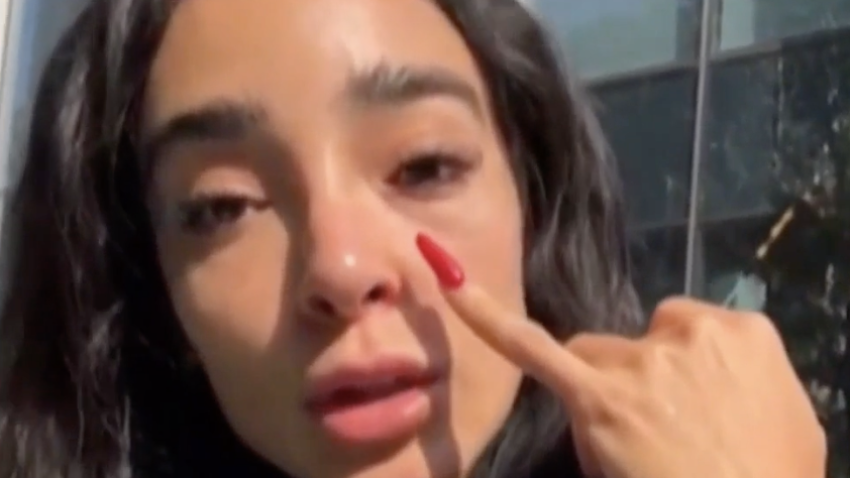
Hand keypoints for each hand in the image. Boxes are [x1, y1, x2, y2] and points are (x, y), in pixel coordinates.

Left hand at [415, 235, 826, 477]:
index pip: (680, 328)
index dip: (672, 370)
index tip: (681, 404)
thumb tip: (706, 379)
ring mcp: (640, 364)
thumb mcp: (789, 423)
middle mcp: (687, 336)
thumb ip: (740, 382)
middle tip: (656, 434)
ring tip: (633, 446)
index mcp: (742, 333)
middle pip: (630, 344)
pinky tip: (450, 281)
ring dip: (598, 393)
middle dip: (632, 380)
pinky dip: (482, 313)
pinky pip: (530, 345)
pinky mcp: (596, 397)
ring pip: (590, 358)